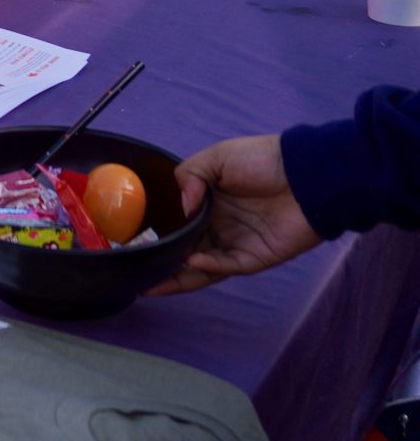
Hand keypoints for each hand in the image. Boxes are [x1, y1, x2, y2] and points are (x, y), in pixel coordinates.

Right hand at [148, 134, 322, 294]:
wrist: (306, 175)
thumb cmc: (261, 161)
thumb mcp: (217, 157)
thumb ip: (190, 176)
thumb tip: (183, 207)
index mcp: (208, 203)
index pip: (178, 224)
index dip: (158, 233)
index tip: (133, 241)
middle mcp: (218, 227)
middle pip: (184, 250)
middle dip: (161, 262)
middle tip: (135, 270)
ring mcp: (235, 244)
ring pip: (200, 267)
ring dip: (177, 275)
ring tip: (151, 283)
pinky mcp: (254, 258)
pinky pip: (226, 266)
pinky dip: (208, 266)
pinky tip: (191, 261)